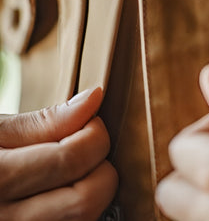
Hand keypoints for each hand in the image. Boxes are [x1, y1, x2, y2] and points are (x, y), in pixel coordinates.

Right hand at [0, 88, 117, 220]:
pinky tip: (68, 190)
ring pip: (83, 220)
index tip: (91, 118)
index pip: (69, 159)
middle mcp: (3, 220)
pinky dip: (80, 210)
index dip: (95, 133)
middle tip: (89, 145)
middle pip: (84, 200)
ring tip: (78, 167)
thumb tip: (94, 98)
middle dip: (102, 165)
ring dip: (94, 188)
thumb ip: (45, 120)